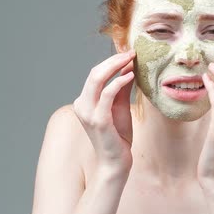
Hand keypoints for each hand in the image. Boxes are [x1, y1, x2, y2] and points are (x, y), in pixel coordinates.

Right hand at [72, 49, 136, 172]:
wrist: (116, 162)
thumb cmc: (118, 135)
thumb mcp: (120, 106)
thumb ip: (122, 87)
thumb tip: (128, 66)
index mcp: (84, 101)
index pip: (96, 74)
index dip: (112, 61)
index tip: (128, 53)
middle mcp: (82, 105)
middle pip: (95, 73)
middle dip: (113, 60)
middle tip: (131, 52)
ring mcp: (88, 113)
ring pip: (97, 79)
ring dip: (115, 66)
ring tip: (132, 59)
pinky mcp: (99, 120)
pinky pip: (107, 95)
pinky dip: (118, 82)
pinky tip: (130, 76)